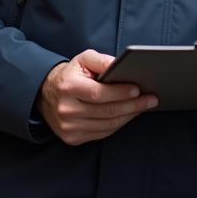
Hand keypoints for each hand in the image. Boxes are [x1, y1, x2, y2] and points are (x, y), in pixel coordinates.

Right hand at [36, 49, 158, 144]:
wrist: (45, 94)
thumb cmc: (70, 75)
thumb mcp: (82, 60)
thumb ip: (101, 60)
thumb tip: (119, 64)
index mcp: (68, 87)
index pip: (99, 93)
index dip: (120, 92)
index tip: (138, 89)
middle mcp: (67, 110)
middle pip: (107, 111)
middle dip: (132, 105)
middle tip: (150, 99)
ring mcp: (69, 127)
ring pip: (107, 125)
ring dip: (129, 116)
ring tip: (143, 107)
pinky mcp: (72, 138)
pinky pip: (102, 133)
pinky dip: (118, 125)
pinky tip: (128, 115)